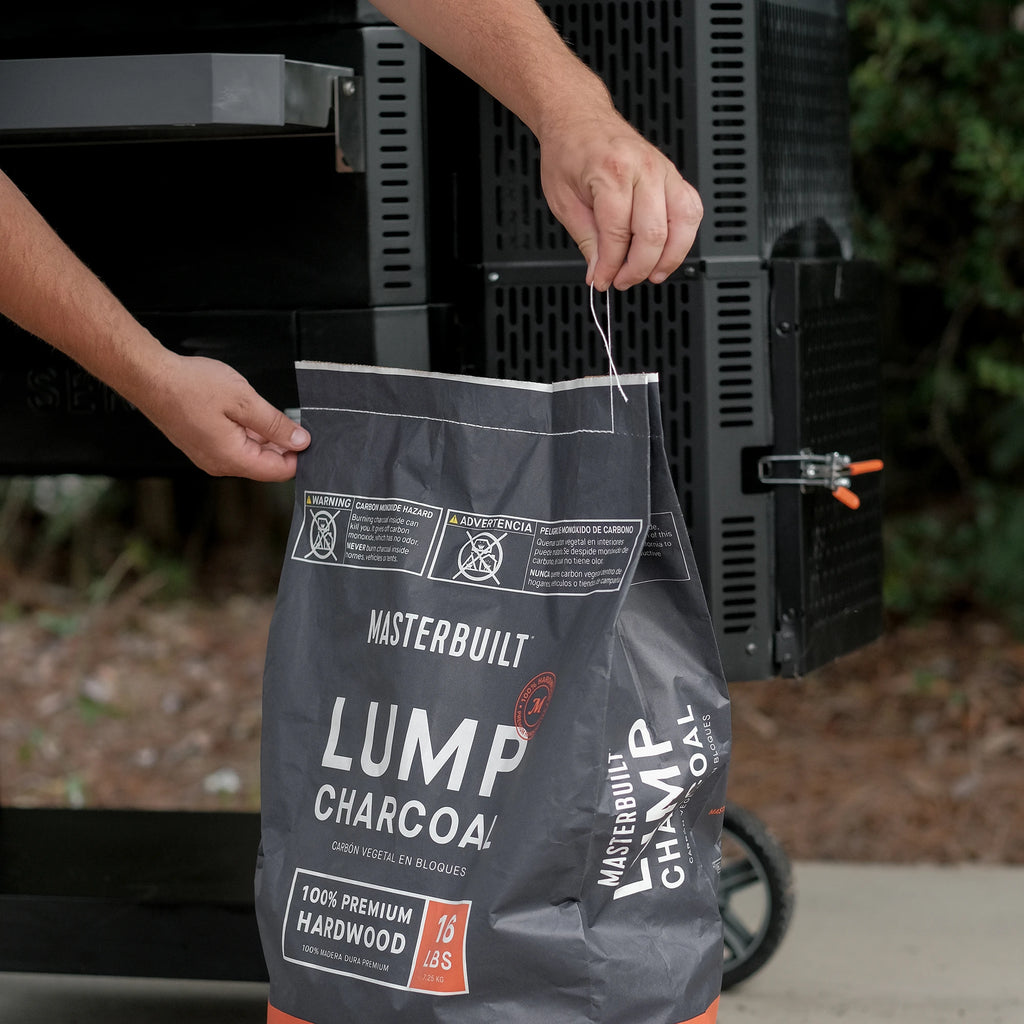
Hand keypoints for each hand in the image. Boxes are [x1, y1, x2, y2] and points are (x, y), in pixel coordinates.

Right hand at [137, 353, 310, 480]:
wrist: (149, 377)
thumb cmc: (189, 386)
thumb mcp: (243, 400)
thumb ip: (275, 424)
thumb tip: (300, 441)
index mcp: (232, 458)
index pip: (278, 471)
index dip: (298, 456)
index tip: (309, 438)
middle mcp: (219, 464)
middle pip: (265, 464)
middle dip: (284, 446)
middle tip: (295, 421)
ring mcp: (209, 456)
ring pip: (250, 453)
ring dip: (266, 437)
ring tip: (269, 412)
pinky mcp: (203, 445)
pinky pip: (235, 446)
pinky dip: (248, 433)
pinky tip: (249, 413)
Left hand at [538, 110, 702, 290]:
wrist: (579, 118)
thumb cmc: (569, 152)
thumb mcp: (563, 201)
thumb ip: (586, 240)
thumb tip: (599, 272)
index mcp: (611, 172)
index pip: (617, 234)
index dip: (610, 266)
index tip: (602, 280)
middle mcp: (643, 169)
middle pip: (653, 234)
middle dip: (637, 267)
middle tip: (622, 280)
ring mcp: (664, 170)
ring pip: (683, 223)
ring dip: (669, 258)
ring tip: (651, 274)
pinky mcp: (674, 175)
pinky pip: (691, 210)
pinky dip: (684, 236)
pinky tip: (668, 251)